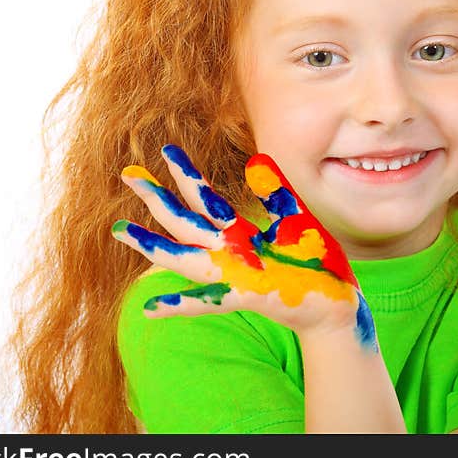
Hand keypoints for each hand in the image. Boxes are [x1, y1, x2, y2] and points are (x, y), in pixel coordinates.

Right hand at [111, 145, 376, 350]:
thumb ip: (275, 194)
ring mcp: (236, 277)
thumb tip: (255, 160)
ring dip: (154, 246)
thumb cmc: (315, 265)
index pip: (206, 200)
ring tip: (122, 229)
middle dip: (157, 198)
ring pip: (186, 258)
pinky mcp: (251, 296)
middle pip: (186, 223)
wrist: (336, 306)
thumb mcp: (295, 221)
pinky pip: (211, 301)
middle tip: (127, 172)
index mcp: (241, 235)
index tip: (166, 148)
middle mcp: (231, 255)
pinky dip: (181, 305)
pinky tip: (150, 308)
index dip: (187, 175)